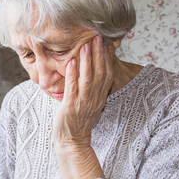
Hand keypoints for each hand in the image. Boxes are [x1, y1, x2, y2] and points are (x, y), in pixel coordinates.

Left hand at [52, 35, 114, 150]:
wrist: (72, 141)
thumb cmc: (78, 122)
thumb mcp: (89, 104)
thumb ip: (92, 89)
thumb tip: (91, 73)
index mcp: (100, 97)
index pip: (108, 74)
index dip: (107, 58)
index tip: (106, 43)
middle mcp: (95, 98)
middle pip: (101, 73)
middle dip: (99, 54)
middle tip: (98, 37)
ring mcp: (83, 102)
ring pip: (88, 79)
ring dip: (87, 61)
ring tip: (85, 45)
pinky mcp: (71, 107)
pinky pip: (73, 88)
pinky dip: (73, 75)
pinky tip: (72, 63)